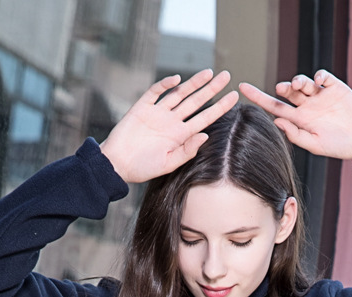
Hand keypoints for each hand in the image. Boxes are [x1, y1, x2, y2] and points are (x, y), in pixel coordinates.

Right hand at [100, 69, 238, 182]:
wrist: (117, 165)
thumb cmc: (143, 168)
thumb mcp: (168, 164)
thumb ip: (187, 151)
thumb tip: (205, 136)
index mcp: (180, 136)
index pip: (205, 118)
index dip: (220, 108)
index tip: (234, 97)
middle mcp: (172, 122)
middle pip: (196, 101)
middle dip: (211, 89)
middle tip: (227, 76)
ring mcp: (157, 113)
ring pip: (179, 93)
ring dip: (193, 83)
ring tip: (209, 72)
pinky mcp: (142, 107)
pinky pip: (156, 92)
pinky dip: (165, 84)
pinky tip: (176, 79)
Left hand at [239, 70, 351, 160]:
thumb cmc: (340, 146)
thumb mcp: (316, 145)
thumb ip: (296, 135)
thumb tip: (276, 121)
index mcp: (300, 120)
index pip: (275, 107)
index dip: (258, 98)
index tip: (242, 89)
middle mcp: (308, 106)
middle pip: (288, 92)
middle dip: (283, 87)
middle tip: (283, 89)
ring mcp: (321, 96)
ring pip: (303, 82)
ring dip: (298, 80)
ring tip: (299, 85)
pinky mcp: (335, 87)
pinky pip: (323, 77)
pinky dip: (319, 75)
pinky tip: (319, 81)